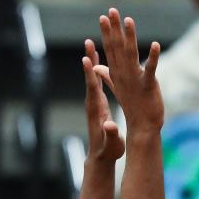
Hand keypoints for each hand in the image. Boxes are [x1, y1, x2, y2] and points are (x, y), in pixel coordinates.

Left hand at [82, 38, 123, 162]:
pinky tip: (99, 60)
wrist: (101, 155)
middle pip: (90, 77)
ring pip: (93, 77)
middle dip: (89, 60)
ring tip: (92, 44)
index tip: (86, 59)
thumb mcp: (112, 142)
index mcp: (96, 109)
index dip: (89, 74)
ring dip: (93, 61)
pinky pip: (97, 82)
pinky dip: (98, 70)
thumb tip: (109, 126)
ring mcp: (94, 102)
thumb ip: (111, 133)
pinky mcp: (98, 103)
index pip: (92, 88)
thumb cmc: (108, 149)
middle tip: (88, 43)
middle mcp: (93, 102)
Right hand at [96, 8, 163, 132]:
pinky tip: (156, 45)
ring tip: (128, 20)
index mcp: (117, 73)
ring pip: (131, 54)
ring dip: (130, 37)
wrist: (142, 127)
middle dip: (114, 29)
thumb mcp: (118, 88)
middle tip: (111, 11)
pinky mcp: (148, 85)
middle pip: (117, 47)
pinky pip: (151, 69)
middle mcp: (123, 74)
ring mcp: (135, 79)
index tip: (103, 17)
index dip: (107, 32)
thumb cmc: (132, 106)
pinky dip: (153, 57)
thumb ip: (108, 75)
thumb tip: (97, 66)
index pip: (110, 49)